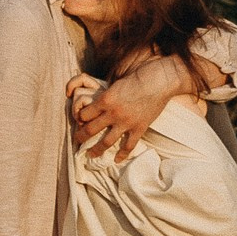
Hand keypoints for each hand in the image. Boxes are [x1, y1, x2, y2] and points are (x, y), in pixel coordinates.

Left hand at [69, 53, 197, 160]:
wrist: (160, 80)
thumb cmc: (139, 76)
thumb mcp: (117, 82)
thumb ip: (108, 95)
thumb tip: (101, 101)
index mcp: (105, 99)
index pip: (84, 114)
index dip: (79, 118)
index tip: (79, 121)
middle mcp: (113, 113)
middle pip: (90, 129)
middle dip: (81, 136)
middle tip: (77, 140)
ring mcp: (126, 122)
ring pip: (106, 142)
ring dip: (96, 150)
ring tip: (90, 155)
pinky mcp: (139, 128)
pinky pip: (128, 146)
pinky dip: (122, 154)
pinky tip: (116, 160)